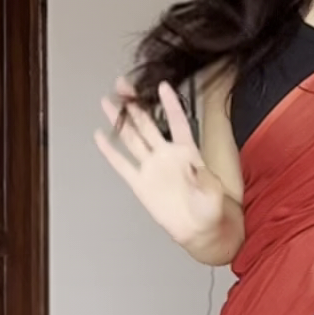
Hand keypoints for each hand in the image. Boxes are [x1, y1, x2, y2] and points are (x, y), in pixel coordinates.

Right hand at [95, 79, 231, 250]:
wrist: (199, 229)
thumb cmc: (210, 209)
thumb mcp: (213, 192)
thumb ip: (204, 179)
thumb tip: (194, 168)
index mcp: (187, 152)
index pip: (177, 122)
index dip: (170, 104)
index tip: (162, 86)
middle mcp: (166, 155)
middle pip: (148, 123)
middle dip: (135, 104)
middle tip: (123, 84)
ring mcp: (152, 167)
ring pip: (132, 138)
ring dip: (120, 121)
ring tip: (108, 102)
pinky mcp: (140, 182)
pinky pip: (122, 164)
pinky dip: (110, 151)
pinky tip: (100, 136)